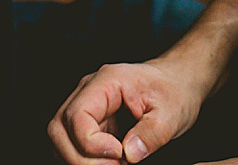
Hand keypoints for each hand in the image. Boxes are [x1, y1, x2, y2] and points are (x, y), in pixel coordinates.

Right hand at [49, 58, 208, 164]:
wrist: (178, 82)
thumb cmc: (174, 90)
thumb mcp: (172, 112)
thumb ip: (151, 133)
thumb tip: (129, 154)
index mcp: (106, 81)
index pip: (77, 116)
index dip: (91, 143)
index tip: (119, 155)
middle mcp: (88, 92)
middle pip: (59, 129)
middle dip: (79, 158)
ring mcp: (87, 107)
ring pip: (61, 140)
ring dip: (81, 161)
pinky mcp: (90, 123)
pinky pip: (73, 146)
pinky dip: (86, 160)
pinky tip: (110, 164)